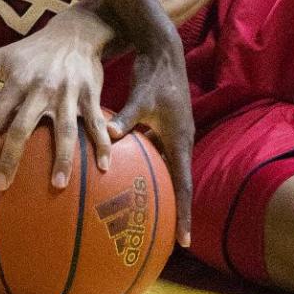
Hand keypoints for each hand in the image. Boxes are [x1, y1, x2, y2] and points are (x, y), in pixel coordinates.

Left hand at [0, 7, 112, 192]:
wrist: (73, 32)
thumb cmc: (28, 51)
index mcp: (15, 83)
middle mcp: (39, 88)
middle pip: (22, 128)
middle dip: (12, 159)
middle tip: (2, 188)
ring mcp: (66, 93)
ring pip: (64, 130)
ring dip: (61, 160)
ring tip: (57, 187)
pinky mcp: (90, 94)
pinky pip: (94, 123)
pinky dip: (101, 145)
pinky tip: (104, 168)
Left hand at [107, 34, 192, 247]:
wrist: (162, 52)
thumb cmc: (154, 75)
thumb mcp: (141, 98)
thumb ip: (126, 119)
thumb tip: (108, 135)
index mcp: (180, 140)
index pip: (184, 186)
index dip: (185, 214)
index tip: (184, 242)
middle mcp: (180, 141)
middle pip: (178, 183)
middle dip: (173, 210)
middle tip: (164, 237)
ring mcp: (171, 133)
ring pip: (165, 168)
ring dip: (159, 188)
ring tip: (145, 213)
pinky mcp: (161, 125)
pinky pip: (154, 152)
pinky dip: (144, 165)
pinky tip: (126, 174)